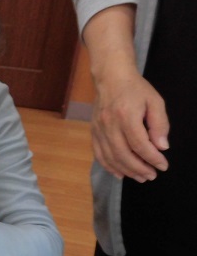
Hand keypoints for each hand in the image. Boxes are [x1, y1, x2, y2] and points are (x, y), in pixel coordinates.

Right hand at [91, 65, 168, 181]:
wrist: (110, 78)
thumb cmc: (135, 89)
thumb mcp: (155, 101)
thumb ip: (160, 124)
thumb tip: (162, 147)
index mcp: (126, 116)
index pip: (140, 144)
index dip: (152, 158)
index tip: (163, 165)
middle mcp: (110, 125)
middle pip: (123, 154)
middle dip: (139, 168)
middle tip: (152, 175)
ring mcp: (99, 129)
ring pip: (110, 157)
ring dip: (126, 171)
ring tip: (140, 177)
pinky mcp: (93, 132)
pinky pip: (99, 154)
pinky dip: (109, 167)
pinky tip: (120, 174)